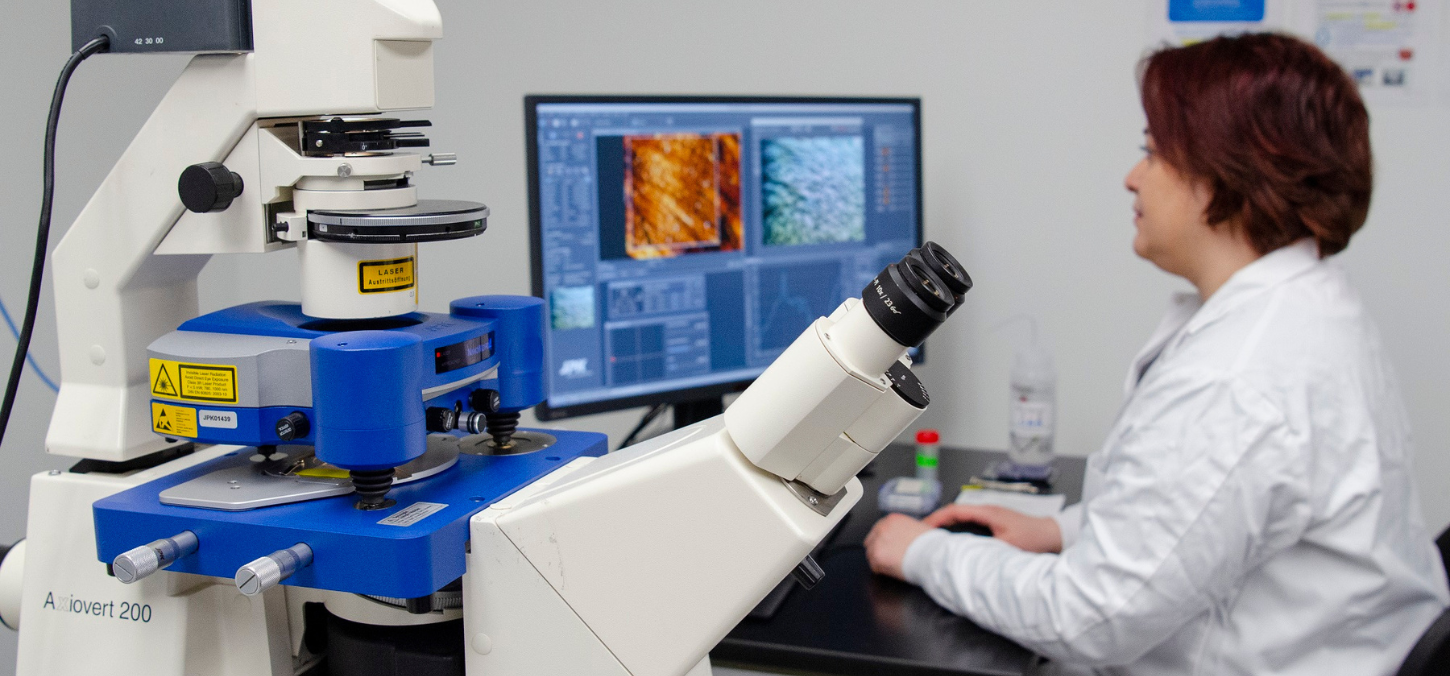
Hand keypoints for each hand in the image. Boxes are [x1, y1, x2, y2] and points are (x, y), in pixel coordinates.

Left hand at [865, 513, 935, 580]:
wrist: (933, 556)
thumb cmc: (931, 545)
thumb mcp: (920, 527)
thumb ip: (908, 529)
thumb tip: (909, 533)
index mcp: (893, 519)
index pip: (879, 529)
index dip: (883, 540)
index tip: (887, 547)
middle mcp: (883, 528)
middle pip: (871, 540)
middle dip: (878, 549)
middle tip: (888, 558)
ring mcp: (878, 542)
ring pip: (870, 554)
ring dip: (879, 560)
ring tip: (892, 565)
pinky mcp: (877, 556)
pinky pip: (874, 566)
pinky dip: (881, 570)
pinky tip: (892, 570)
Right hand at [923, 504, 1062, 552]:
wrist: (1052, 534)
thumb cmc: (1033, 538)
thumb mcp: (1008, 546)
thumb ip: (987, 549)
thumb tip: (965, 555)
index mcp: (987, 512)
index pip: (954, 510)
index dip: (936, 518)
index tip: (922, 527)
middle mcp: (987, 510)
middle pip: (955, 512)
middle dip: (937, 521)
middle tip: (922, 533)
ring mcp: (991, 515)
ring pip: (962, 516)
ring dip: (947, 524)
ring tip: (934, 536)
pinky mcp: (995, 521)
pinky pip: (970, 521)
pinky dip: (958, 527)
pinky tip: (955, 538)